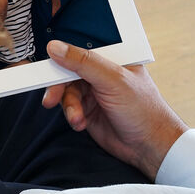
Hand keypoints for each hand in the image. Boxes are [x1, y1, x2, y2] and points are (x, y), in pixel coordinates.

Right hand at [42, 40, 187, 179]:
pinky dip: (72, 116)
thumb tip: (56, 47)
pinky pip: (69, 108)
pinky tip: (81, 123)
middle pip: (67, 72)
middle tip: (51, 99)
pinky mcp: (88, 111)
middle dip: (58, 87)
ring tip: (77, 118)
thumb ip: (83, 62)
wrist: (149, 146)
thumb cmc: (143, 109)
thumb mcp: (112, 80)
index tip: (46, 66)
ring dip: (68, 106)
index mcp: (111, 59)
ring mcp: (94, 93)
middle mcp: (101, 74)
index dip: (61, 56)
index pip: (80, 50)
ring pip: (66, 92)